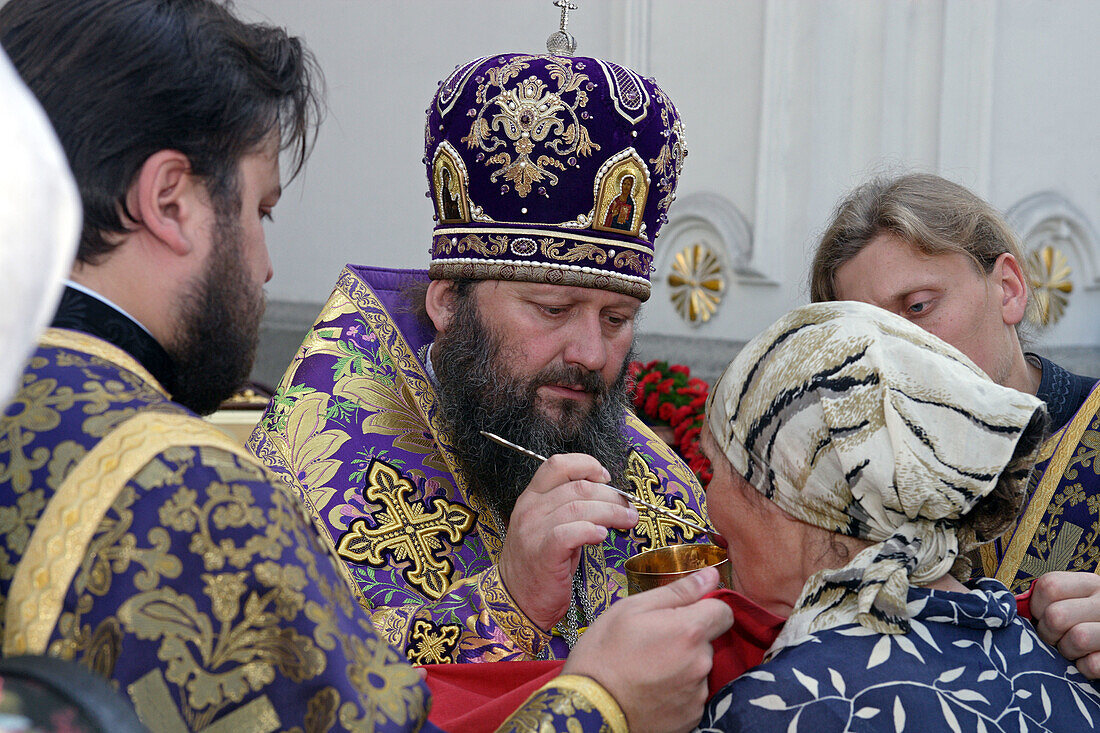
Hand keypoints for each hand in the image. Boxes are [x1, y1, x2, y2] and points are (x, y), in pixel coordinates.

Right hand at [498, 453, 638, 630]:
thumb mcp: (550, 527)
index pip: (558, 464)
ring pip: (580, 508)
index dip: (587, 465)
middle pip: (578, 487)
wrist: (516, 600)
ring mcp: (533, 531)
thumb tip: (608, 495)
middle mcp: (530, 509)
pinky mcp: (542, 554)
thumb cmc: (540, 564)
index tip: (606, 478)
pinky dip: (591, 530)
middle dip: (611, 495)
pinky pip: (570, 533)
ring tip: (627, 521)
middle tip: (628, 508)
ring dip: (611, 512)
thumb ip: (570, 507)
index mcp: (531, 497)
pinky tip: (603, 535)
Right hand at [564, 567, 733, 732]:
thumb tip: (710, 574)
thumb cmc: (603, 653)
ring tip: (648, 670)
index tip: (681, 614)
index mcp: (689, 631)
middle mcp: (701, 663)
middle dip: (687, 639)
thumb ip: (677, 591)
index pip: (723, 612)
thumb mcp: (631, 609)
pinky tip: (651, 689)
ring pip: (698, 669)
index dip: (704, 609)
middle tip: (651, 643)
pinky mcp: (691, 717)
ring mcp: (698, 694)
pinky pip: (692, 695)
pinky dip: (677, 690)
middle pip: (707, 642)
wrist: (590, 710)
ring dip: (682, 665)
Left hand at [1030, 571, 1099, 677]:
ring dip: (1067, 651)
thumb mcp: (1071, 601)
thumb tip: (1009, 607)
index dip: (1037, 606)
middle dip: (1048, 633)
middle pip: (1057, 615)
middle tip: (1055, 640)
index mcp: (1090, 584)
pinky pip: (1093, 664)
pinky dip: (1083, 669)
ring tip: (1072, 651)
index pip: (1049, 586)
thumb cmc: (1083, 622)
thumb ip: (1047, 601)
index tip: (1041, 617)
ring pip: (1078, 638)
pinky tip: (1087, 662)